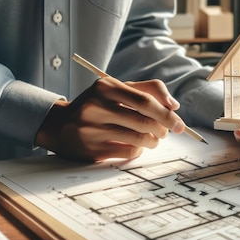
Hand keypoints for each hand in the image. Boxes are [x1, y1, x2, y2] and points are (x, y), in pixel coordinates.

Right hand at [36, 78, 184, 161]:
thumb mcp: (117, 89)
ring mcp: (92, 129)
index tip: (179, 123)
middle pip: (144, 121)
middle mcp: (96, 107)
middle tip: (167, 132)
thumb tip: (174, 106)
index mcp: (105, 87)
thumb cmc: (98, 105)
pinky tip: (137, 145)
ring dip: (153, 141)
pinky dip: (140, 150)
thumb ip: (148, 90)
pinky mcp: (92, 149)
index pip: (144, 101)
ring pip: (139, 139)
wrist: (59, 125)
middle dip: (162, 129)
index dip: (166, 113)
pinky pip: (129, 152)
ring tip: (154, 139)